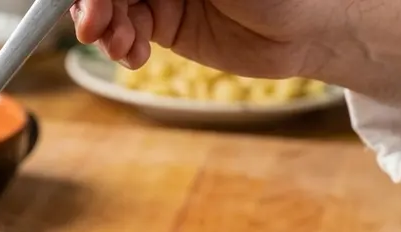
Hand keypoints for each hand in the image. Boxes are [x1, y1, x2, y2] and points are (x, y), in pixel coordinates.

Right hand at [68, 0, 400, 108]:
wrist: (308, 29)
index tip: (92, 5)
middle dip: (96, 5)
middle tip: (95, 28)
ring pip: (111, 8)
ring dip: (106, 30)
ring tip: (122, 48)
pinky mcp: (165, 24)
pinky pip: (125, 34)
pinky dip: (121, 48)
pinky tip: (134, 57)